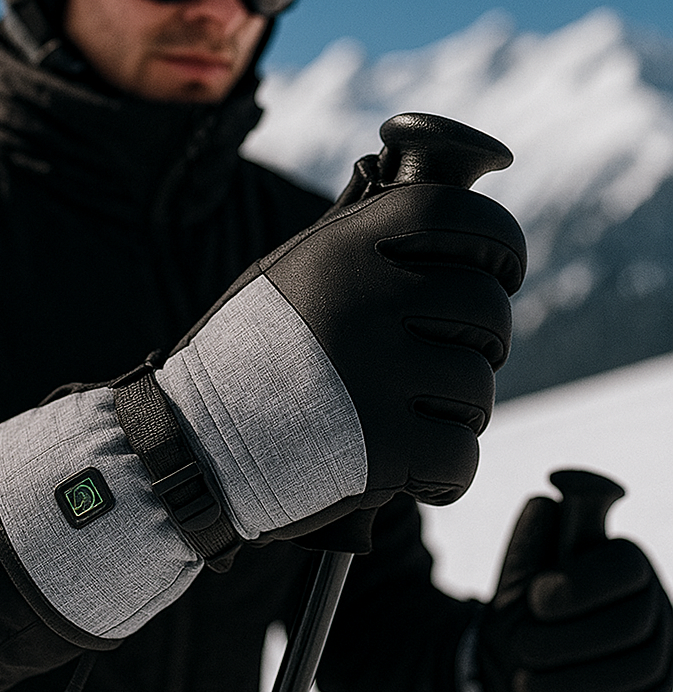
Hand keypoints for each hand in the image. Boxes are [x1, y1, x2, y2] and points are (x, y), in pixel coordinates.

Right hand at [0, 177, 525, 636]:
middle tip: (445, 362)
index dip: (501, 244)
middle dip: (483, 342)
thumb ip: (365, 245)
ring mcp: (373, 376)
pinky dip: (445, 473)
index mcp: (342, 250)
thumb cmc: (246, 358)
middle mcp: (363, 302)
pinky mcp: (380, 449)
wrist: (189, 446)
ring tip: (408, 420)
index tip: (501, 272)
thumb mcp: (289, 276)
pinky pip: (461, 457)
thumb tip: (453, 218)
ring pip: (479, 389)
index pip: (463, 218)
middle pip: (488, 310)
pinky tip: (412, 471)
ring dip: (457, 412)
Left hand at [478, 494, 672, 691]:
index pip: (625, 567)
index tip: (537, 597)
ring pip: (634, 673)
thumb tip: (546, 502)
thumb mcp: (517, 574)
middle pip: (630, 624)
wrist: (516, 663)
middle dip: (567, 639)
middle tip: (521, 646)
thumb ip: (531, 540)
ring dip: (569, 682)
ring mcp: (661, 658)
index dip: (583, 583)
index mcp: (625, 564)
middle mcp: (655, 607)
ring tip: (520, 684)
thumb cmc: (524, 609)